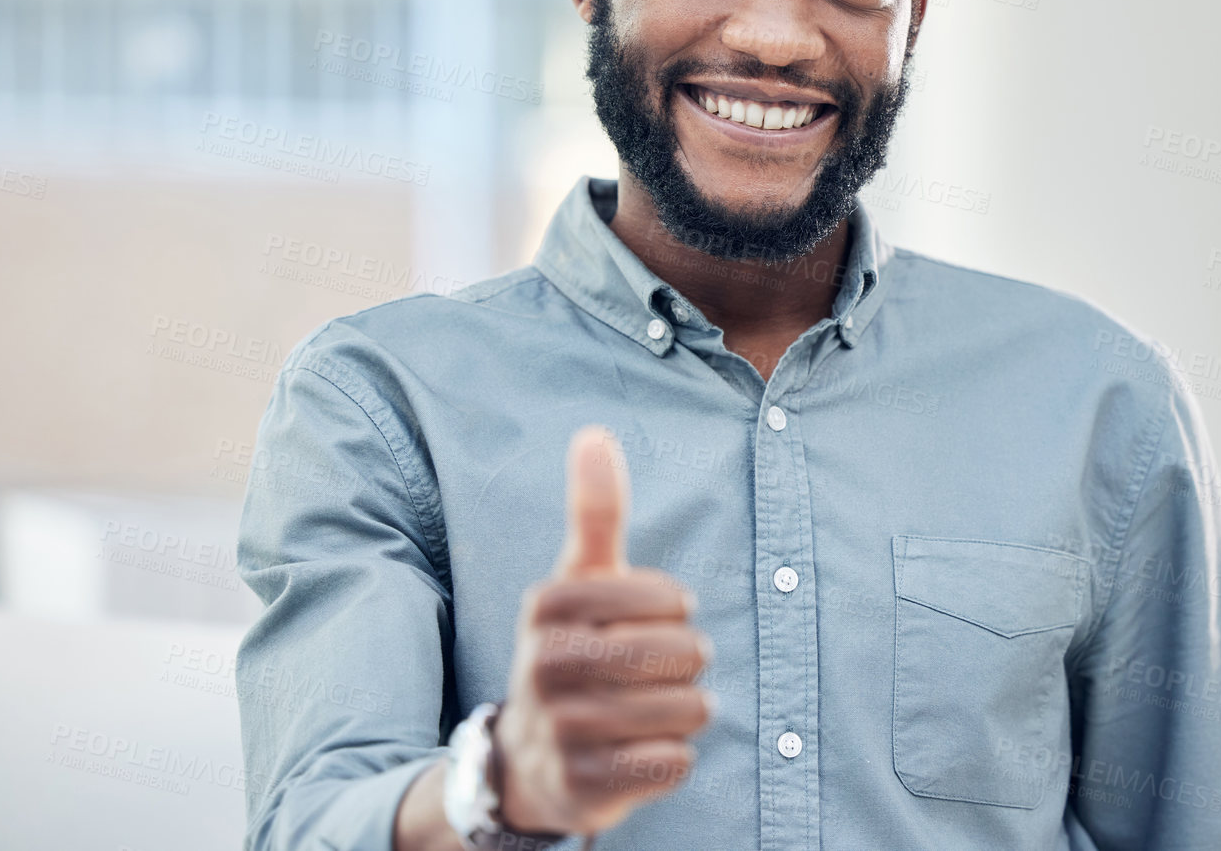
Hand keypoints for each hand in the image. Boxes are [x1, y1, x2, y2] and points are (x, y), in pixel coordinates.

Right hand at [493, 426, 713, 835]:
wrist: (531, 759)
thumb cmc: (574, 648)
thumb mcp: (580, 579)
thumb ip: (595, 511)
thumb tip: (593, 432)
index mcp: (547, 604)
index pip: (668, 596)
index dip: (676, 608)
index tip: (653, 616)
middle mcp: (544, 665)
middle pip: (683, 653)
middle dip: (689, 662)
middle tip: (656, 669)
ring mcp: (560, 728)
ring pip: (685, 710)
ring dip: (685, 711)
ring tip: (649, 710)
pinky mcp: (582, 786)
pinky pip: (673, 764)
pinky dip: (673, 758)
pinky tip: (642, 751)